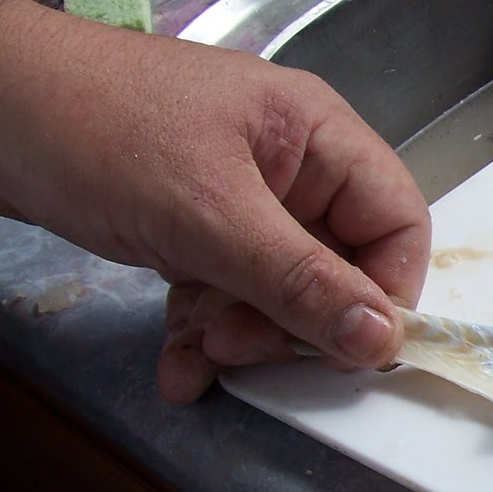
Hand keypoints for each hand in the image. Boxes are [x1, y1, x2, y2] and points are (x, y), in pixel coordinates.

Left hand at [0, 0, 430, 400]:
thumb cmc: (96, 129)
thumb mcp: (209, 215)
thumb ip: (301, 282)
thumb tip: (381, 340)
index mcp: (318, 135)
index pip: (396, 222)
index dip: (385, 290)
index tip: (351, 347)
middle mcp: (289, 165)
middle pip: (337, 266)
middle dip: (294, 321)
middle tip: (243, 347)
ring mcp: (237, 196)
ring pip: (276, 289)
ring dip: (242, 336)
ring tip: (198, 356)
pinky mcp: (188, 224)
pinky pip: (222, 291)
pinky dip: (202, 330)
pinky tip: (177, 362)